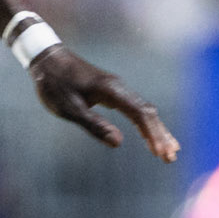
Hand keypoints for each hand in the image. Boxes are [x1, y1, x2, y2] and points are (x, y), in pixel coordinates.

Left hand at [28, 46, 179, 161]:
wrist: (47, 59)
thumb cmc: (55, 84)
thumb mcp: (69, 108)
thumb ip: (94, 125)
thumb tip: (119, 143)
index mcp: (111, 91)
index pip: (140, 115)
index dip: (153, 134)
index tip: (162, 153)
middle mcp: (119, 88)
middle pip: (148, 113)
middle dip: (161, 135)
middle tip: (171, 158)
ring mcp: (117, 89)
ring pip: (144, 111)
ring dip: (156, 131)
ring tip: (169, 152)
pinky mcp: (112, 92)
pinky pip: (135, 109)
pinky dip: (145, 124)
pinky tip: (149, 135)